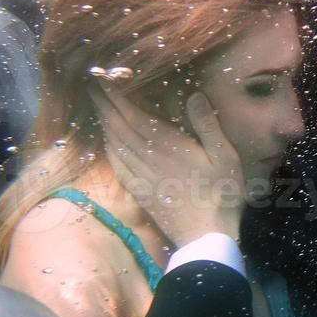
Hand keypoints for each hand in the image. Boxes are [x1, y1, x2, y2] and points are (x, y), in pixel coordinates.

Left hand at [92, 85, 245, 244]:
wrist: (206, 237)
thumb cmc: (221, 194)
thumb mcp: (225, 156)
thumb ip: (208, 125)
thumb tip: (194, 95)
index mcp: (167, 146)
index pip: (133, 115)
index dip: (115, 96)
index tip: (102, 79)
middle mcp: (149, 158)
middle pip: (118, 127)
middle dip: (104, 105)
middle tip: (91, 86)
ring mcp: (142, 177)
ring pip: (115, 145)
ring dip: (104, 123)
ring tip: (97, 107)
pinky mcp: (141, 192)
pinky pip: (118, 166)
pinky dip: (109, 149)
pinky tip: (107, 142)